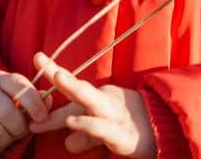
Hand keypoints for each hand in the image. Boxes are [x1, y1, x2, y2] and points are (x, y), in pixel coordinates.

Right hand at [0, 70, 49, 156]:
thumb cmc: (7, 109)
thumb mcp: (22, 102)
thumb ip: (36, 101)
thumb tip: (47, 101)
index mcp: (1, 79)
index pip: (18, 85)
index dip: (33, 103)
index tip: (41, 118)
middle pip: (5, 111)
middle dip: (17, 127)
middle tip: (18, 131)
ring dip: (5, 140)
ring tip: (5, 137)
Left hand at [28, 52, 156, 156]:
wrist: (164, 136)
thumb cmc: (129, 131)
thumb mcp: (102, 133)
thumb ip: (84, 136)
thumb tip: (67, 142)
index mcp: (96, 101)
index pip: (71, 87)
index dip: (53, 72)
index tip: (36, 57)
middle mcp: (103, 103)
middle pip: (78, 87)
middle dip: (58, 74)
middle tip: (38, 58)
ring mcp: (112, 115)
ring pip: (90, 99)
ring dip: (73, 87)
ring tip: (57, 76)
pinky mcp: (120, 133)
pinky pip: (101, 127)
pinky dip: (86, 124)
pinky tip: (71, 122)